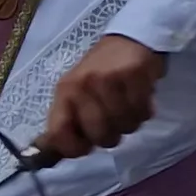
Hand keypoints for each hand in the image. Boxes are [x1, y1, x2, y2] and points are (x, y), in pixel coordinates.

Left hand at [36, 34, 165, 157]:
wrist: (130, 39)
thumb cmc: (101, 72)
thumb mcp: (77, 93)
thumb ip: (68, 122)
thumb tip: (50, 156)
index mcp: (64, 92)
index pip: (59, 134)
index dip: (73, 149)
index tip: (86, 146)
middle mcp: (83, 85)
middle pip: (100, 135)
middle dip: (110, 135)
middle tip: (113, 121)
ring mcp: (109, 79)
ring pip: (125, 126)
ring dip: (130, 122)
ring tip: (129, 106)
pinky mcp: (135, 74)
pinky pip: (143, 112)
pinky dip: (145, 110)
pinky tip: (141, 97)